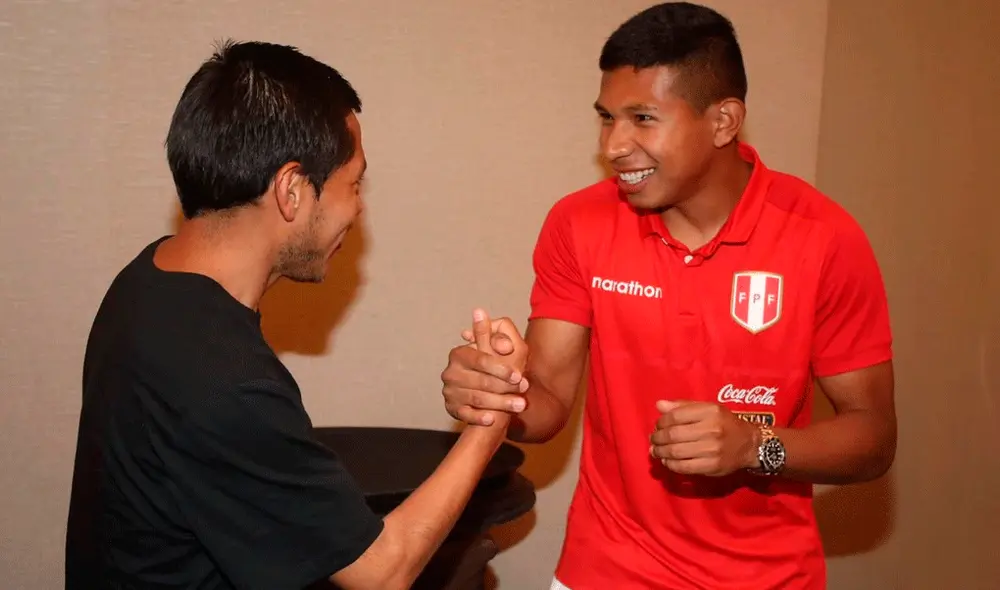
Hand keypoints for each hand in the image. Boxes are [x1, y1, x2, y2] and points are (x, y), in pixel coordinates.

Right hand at [441, 309, 528, 426]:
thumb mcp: (496, 350)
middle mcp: (450, 372)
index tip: (519, 376)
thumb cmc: (496, 369)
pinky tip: (494, 420)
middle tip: (524, 392)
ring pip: (476, 399)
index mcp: (459, 354)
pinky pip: (465, 415)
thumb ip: (490, 335)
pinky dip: (479, 417)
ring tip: (520, 406)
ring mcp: (449, 391)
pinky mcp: (451, 409)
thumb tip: (479, 311)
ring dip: (500, 403)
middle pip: (480, 381)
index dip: (501, 368)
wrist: (489, 397)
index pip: (480, 360)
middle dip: (505, 387)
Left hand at [649, 400, 759, 476]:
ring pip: (676, 452)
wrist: (750, 445)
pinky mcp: (712, 466)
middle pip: (674, 435)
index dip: (661, 422)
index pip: (676, 416)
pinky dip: (671, 464)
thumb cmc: (726, 423)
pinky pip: (684, 467)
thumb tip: (659, 405)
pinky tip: (667, 461)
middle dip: (658, 438)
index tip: (657, 426)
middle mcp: (711, 430)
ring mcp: (712, 450)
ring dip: (661, 452)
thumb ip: (683, 406)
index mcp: (710, 412)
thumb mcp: (708, 409)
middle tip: (653, 439)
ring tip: (656, 450)